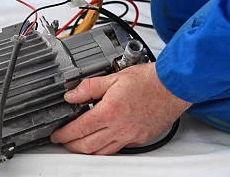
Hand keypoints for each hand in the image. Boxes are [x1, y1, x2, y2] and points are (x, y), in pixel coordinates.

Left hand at [50, 62, 190, 154]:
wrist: (172, 87)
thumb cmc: (148, 80)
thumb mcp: (114, 77)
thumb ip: (90, 87)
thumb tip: (71, 94)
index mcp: (109, 112)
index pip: (79, 129)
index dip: (64, 134)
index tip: (57, 134)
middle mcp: (118, 128)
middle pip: (87, 146)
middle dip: (71, 145)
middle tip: (63, 141)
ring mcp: (130, 136)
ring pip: (102, 152)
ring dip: (87, 151)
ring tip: (78, 144)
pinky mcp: (140, 139)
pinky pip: (119, 148)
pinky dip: (106, 148)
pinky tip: (103, 141)